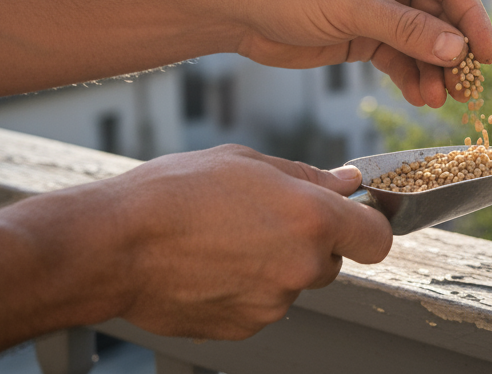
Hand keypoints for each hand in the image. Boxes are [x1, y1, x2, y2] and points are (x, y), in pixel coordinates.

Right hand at [106, 145, 391, 339]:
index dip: (366, 226)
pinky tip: (210, 266)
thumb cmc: (175, 193)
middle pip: (330, 261)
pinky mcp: (244, 327)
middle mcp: (302, 266)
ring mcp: (274, 303)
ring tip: (223, 240)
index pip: (376, 238)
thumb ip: (308, 177)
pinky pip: (260, 305)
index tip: (352, 218)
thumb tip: (346, 183)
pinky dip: (244, 289)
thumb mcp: (248, 163)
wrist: (115, 245)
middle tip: (262, 220)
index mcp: (312, 219)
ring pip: (292, 284)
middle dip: (309, 243)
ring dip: (273, 266)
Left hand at [229, 0, 491, 107]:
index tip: (486, 54)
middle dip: (453, 51)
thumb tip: (458, 49)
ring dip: (433, 70)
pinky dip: (411, 76)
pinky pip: (400, 55)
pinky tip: (420, 97)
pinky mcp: (365, 33)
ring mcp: (380, 4)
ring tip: (442, 100)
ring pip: (422, 39)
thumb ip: (406, 29)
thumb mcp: (352, 7)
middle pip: (440, 14)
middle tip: (468, 88)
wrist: (237, 12)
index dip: (472, 17)